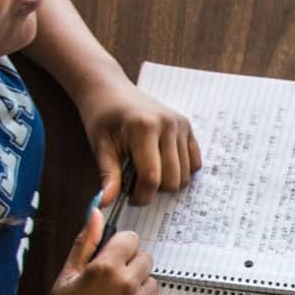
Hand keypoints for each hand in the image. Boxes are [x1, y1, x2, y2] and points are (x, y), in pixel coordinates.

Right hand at [26, 209, 159, 294]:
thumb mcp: (66, 276)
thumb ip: (84, 243)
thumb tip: (96, 211)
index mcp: (105, 268)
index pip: (131, 239)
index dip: (119, 247)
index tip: (108, 259)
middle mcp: (127, 284)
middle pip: (145, 258)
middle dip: (129, 265)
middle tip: (108, 284)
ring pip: (152, 282)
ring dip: (137, 287)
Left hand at [75, 80, 200, 205]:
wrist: (110, 90)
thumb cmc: (102, 117)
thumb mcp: (100, 146)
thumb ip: (108, 175)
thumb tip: (106, 203)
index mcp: (144, 128)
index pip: (151, 177)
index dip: (141, 196)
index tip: (128, 199)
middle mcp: (168, 125)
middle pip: (172, 179)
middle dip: (154, 190)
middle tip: (135, 184)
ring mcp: (181, 125)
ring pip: (185, 175)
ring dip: (167, 182)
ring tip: (147, 172)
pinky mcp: (187, 127)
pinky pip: (195, 162)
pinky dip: (181, 171)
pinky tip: (162, 165)